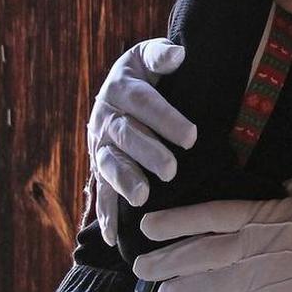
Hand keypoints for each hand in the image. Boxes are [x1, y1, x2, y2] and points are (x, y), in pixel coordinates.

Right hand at [87, 39, 196, 244]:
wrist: (122, 85)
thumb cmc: (147, 72)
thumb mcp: (150, 55)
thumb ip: (162, 55)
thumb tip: (179, 54)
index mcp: (120, 87)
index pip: (143, 103)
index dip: (166, 119)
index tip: (191, 136)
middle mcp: (105, 116)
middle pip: (125, 136)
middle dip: (148, 153)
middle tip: (171, 170)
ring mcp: (99, 144)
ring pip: (108, 164)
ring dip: (124, 181)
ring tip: (142, 198)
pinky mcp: (99, 166)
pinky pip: (99, 191)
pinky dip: (104, 214)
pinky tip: (110, 236)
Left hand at [131, 178, 291, 291]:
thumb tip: (286, 185)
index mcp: (258, 215)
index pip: (205, 216)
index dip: (174, 221)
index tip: (148, 227)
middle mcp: (246, 247)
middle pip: (194, 253)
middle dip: (165, 261)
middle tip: (141, 269)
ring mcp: (252, 279)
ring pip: (204, 286)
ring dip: (178, 291)